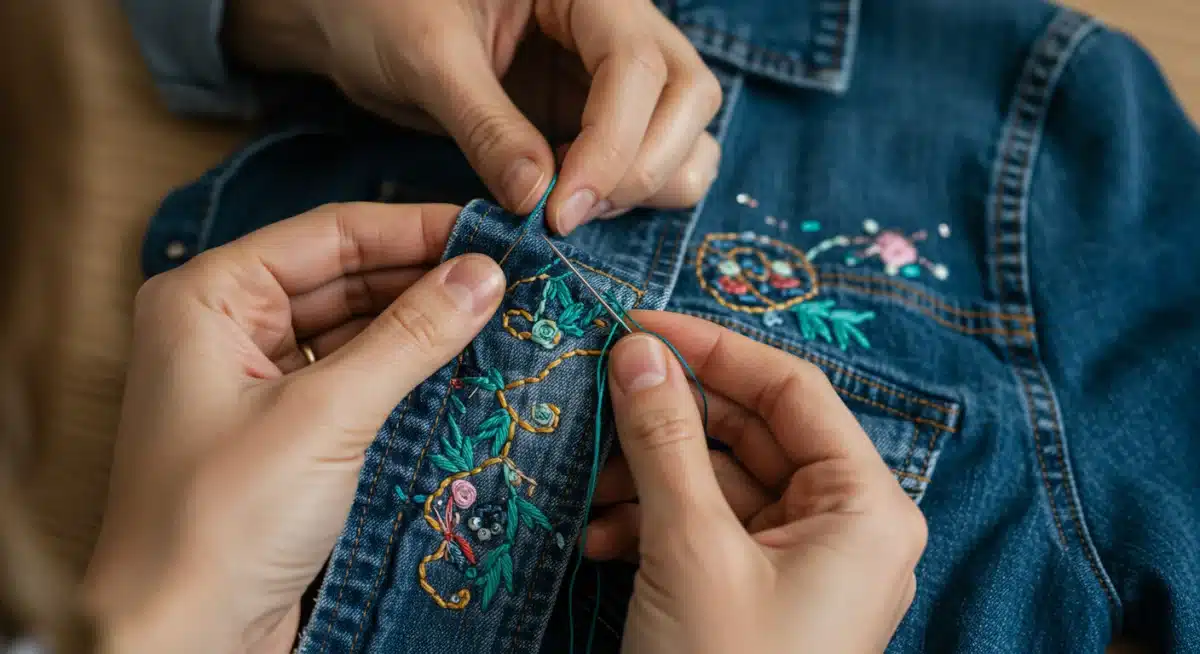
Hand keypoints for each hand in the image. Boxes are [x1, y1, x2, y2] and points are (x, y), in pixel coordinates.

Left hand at [84, 203, 505, 653]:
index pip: (328, 235)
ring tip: (501, 316)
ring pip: (355, 328)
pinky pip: (355, 378)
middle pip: (344, 277)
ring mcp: (256, 381)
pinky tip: (463, 363)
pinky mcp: (285, 430)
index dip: (415, 228)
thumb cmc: (224, 518)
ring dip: (421, 324)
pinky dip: (406, 371)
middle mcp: (228, 327)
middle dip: (424, 277)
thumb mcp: (327, 415)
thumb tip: (484, 275)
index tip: (493, 232)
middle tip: (511, 279)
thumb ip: (410, 337)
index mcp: (208, 297)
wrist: (185, 639)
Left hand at [226, 0, 722, 233]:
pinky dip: (630, 194)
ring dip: (652, 184)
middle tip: (571, 216)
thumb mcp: (427, 57)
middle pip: (689, 95)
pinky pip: (650, 158)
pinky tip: (570, 205)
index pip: (637, 65)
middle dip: (646, 167)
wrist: (354, 13)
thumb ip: (486, 125)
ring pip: (688, 131)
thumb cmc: (380, 6)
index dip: (613, 145)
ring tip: (571, 210)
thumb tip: (537, 200)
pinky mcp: (594, 114)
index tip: (564, 209)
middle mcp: (616, 23)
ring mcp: (611, 72)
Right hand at [596, 313, 926, 652]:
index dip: (712, 349)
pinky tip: (601, 538)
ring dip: (649, 480)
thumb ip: (666, 440)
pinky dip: (655, 527)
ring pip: (721, 484)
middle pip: (753, 434)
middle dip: (667, 422)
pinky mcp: (762, 597)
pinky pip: (710, 533)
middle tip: (598, 400)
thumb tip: (637, 351)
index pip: (792, 390)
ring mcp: (805, 566)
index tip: (636, 326)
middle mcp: (847, 529)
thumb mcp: (692, 548)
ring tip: (589, 486)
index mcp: (865, 508)